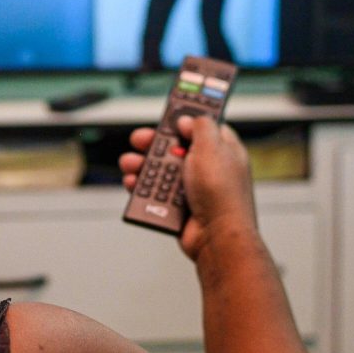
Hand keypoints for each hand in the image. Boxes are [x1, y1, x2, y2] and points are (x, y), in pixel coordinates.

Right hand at [120, 116, 257, 260]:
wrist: (217, 238)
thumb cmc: (222, 195)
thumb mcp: (212, 148)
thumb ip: (199, 127)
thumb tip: (186, 120)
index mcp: (222, 150)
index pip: (202, 127)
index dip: (184, 119)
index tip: (168, 114)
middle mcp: (207, 167)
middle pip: (174, 147)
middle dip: (154, 143)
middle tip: (140, 140)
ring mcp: (192, 188)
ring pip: (161, 170)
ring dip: (142, 165)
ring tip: (131, 164)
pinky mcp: (178, 206)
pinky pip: (155, 193)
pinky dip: (142, 187)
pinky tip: (133, 183)